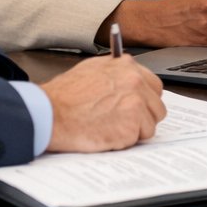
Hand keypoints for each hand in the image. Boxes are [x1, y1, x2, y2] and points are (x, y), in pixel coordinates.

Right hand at [41, 54, 164, 151]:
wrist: (49, 113)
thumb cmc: (63, 96)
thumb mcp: (91, 70)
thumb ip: (115, 72)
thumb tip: (128, 76)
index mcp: (126, 66)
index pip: (153, 86)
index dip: (144, 100)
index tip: (135, 107)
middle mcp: (135, 81)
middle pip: (156, 106)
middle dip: (143, 117)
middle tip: (122, 122)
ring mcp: (136, 103)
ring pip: (150, 124)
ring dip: (134, 130)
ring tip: (109, 127)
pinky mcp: (132, 125)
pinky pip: (138, 138)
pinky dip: (124, 141)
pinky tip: (106, 134)